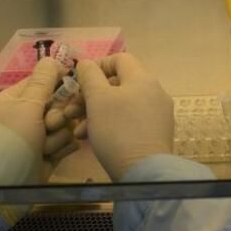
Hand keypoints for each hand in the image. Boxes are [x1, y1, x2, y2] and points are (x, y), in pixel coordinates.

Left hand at [0, 57, 71, 182]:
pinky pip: (68, 142)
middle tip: (48, 125)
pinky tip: (52, 156)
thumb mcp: (26, 106)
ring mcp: (39, 135)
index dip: (58, 84)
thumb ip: (44, 81)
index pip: (45, 81)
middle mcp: (28, 115)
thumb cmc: (11, 140)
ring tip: (44, 147)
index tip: (68, 90)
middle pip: (60, 103)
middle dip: (59, 115)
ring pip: (67, 124)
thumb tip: (52, 57)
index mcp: (16, 99)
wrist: (2, 185)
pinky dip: (62, 149)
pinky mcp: (49, 153)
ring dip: (58, 136)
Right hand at [76, 53, 174, 180]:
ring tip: (78, 131)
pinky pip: (130, 120)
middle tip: (72, 111)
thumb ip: (90, 76)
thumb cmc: (118, 130)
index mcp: (143, 79)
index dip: (98, 66)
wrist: (144, 170)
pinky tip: (92, 139)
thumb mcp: (97, 99)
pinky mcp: (156, 132)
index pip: (120, 59)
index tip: (79, 82)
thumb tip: (87, 63)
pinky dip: (111, 124)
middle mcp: (155, 92)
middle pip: (119, 84)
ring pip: (122, 105)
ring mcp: (158, 113)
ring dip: (96, 113)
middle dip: (91, 96)